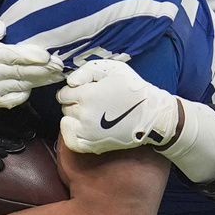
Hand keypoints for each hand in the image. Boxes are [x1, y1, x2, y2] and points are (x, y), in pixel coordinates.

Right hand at [0, 8, 64, 107]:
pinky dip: (30, 89)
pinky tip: (41, 81)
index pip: (9, 57)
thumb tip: (1, 31)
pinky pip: (18, 97)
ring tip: (57, 72)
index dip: (29, 56)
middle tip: (60, 64)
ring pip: (23, 85)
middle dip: (43, 69)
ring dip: (42, 79)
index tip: (46, 55)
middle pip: (21, 73)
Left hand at [58, 59, 179, 153]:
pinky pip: (70, 141)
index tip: (86, 91)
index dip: (74, 91)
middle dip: (75, 103)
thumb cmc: (133, 89)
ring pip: (67, 122)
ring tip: (91, 114)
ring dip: (74, 117)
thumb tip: (70, 82)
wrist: (151, 115)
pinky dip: (72, 134)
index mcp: (87, 95)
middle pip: (66, 107)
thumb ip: (87, 71)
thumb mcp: (112, 69)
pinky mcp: (92, 145)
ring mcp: (87, 132)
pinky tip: (82, 128)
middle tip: (93, 102)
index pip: (63, 94)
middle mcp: (84, 114)